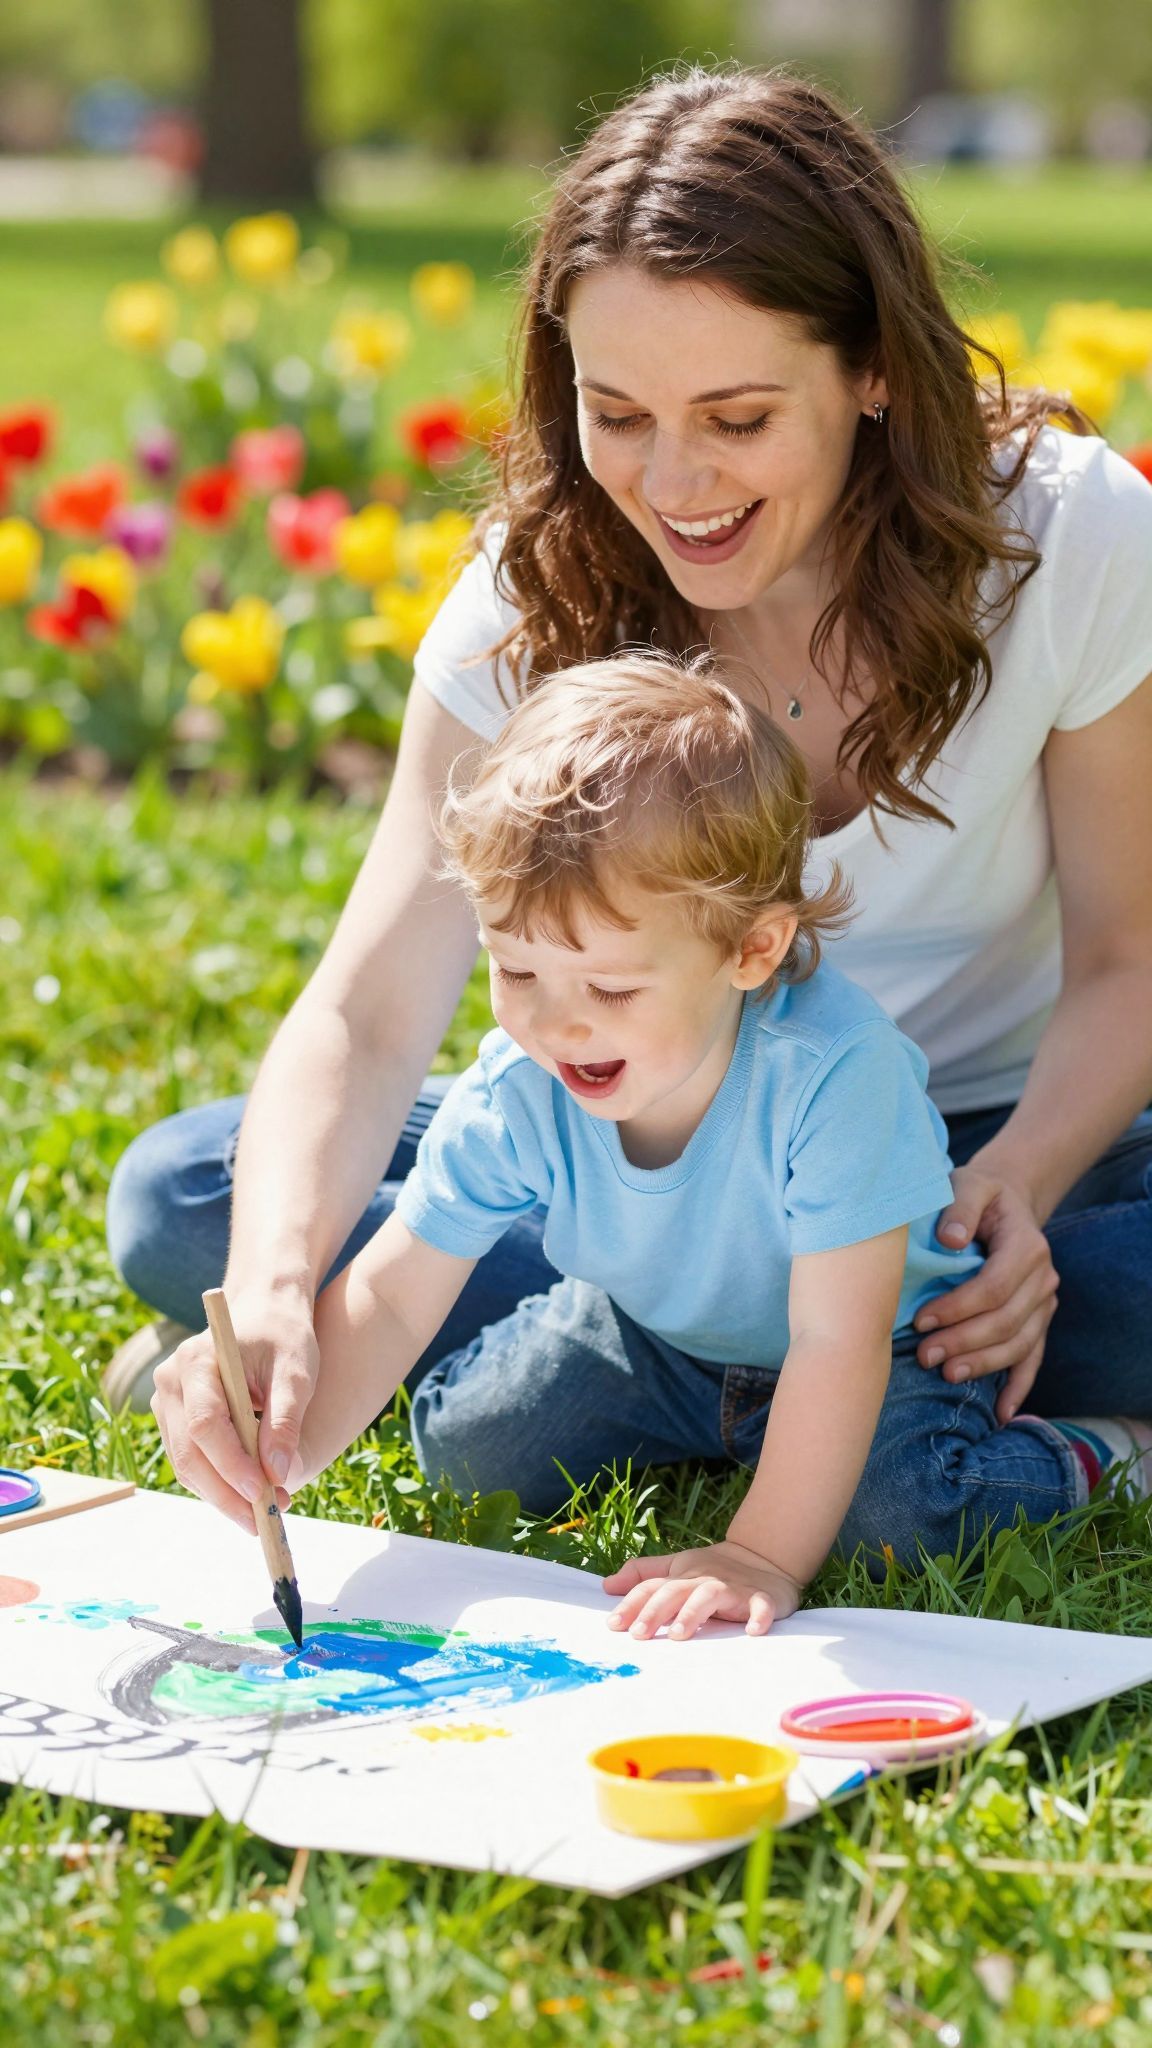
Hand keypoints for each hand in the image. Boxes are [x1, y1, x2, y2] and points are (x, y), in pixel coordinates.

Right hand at [150, 1288, 318, 1533]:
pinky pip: (192, 1459)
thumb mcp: (297, 1372)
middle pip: (190, 1453)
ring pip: (187, 1463)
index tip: (264, 1492)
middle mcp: (170, 1381)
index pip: (206, 1424)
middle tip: (266, 1520)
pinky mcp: (175, 1416)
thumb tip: (278, 1473)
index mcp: (197, 1361)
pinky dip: (219, 1482)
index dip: (233, 1464)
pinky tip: (251, 1496)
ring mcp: (167, 1400)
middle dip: (228, 1493)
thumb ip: (286, 1420)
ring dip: (224, 1494)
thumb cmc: (284, 1335)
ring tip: (266, 1512)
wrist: (265, 1310)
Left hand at [601, 1540, 803, 1640]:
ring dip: (694, 1612)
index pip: (652, 1586)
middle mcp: (704, 1579)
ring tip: (678, 1634)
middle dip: (655, 1611)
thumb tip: (607, 1586)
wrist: (763, 1558)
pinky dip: (758, 1616)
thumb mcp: (676, 1567)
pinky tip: (751, 1630)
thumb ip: (643, 1575)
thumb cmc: (712, 1569)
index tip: (613, 1625)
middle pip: (675, 1591)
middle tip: (639, 1634)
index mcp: (682, 1574)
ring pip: (710, 1596)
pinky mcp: (762, 1598)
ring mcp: (733, 1588)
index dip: (631, 1604)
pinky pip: (761, 1606)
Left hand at [915, 1164, 1058, 1422]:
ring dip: (983, 1364)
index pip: (994, 1287)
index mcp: (1027, 1245)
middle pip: (1006, 1321)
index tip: (921, 1320)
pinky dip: (1019, 1386)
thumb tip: (949, 1240)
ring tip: (947, 1374)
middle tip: (923, 1355)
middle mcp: (1043, 1277)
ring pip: (1019, 1344)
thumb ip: (959, 1207)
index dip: (958, 1308)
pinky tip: (1003, 1413)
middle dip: (964, 1342)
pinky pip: (1033, 1357)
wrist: (1005, 1202)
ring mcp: (1044, 1303)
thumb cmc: (976, 1195)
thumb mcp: (966, 1184)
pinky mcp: (1038, 1320)